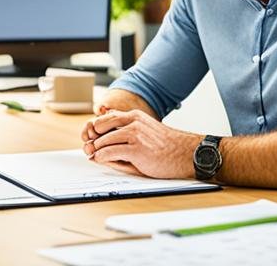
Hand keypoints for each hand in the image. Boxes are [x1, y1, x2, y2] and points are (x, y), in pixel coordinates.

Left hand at [82, 109, 200, 178]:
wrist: (185, 154)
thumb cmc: (165, 147)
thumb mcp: (143, 134)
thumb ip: (122, 136)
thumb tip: (98, 147)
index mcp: (134, 116)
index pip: (105, 118)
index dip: (95, 130)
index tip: (93, 140)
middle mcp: (133, 122)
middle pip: (99, 126)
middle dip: (92, 139)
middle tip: (91, 150)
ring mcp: (134, 135)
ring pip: (101, 141)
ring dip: (96, 151)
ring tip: (97, 157)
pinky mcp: (135, 149)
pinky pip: (107, 153)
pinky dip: (101, 158)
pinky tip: (102, 160)